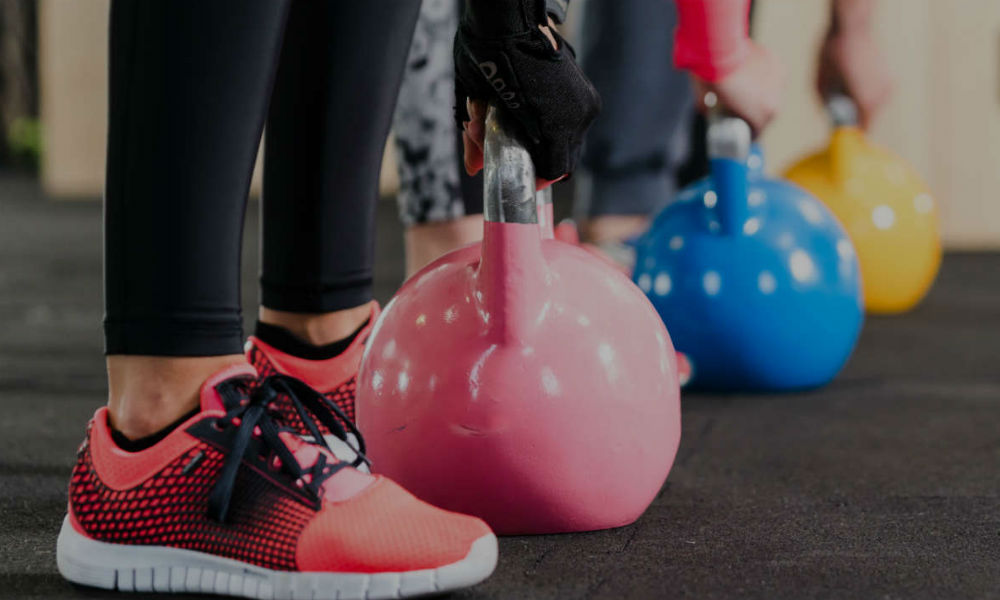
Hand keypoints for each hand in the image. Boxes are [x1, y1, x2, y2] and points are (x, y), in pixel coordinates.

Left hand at [455, 19, 599, 187]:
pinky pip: (574, 121)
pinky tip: (533, 110)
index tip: (521, 176)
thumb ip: (477, 139)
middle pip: (565, 158)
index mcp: (555, 125)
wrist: (508, 15)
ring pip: (571, 140)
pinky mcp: (587, 90)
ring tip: (521, 125)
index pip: (555, 170)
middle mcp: (579, 116)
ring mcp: (586, 101)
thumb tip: (474, 168)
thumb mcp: (474, 101)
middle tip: (515, 152)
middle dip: (538, 159)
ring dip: (547, 140)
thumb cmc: (488, 55)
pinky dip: (556, 123)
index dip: (536, 178)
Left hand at [692, 42, 782, 134]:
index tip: (738, 128)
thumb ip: (708, 111)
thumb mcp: (704, 102)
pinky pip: (772, 77)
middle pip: (766, 114)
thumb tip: (706, 111)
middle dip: (754, 113)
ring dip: (761, 95)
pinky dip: (764, 78)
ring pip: (771, 94)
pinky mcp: (777, 64)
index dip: (746, 131)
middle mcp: (776, 100)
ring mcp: (779, 81)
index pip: (757, 131)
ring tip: (746, 90)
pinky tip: (751, 75)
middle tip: (740, 109)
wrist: (720, 47)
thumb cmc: (711, 77)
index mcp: (762, 115)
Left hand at [817, 28, 891, 128]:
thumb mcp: (820, 84)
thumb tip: (831, 124)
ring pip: (871, 109)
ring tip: (843, 93)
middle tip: (835, 116)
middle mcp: (881, 98)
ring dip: (858, 108)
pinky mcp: (888, 80)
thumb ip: (827, 107)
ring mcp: (887, 88)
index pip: (860, 131)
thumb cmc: (832, 54)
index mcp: (865, 102)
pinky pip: (875, 97)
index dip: (847, 137)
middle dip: (852, 121)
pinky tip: (852, 84)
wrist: (853, 26)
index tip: (836, 139)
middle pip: (866, 121)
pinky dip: (865, 97)